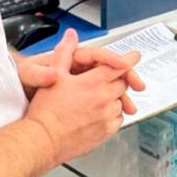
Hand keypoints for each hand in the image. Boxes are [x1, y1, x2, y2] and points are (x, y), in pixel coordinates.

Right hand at [24, 30, 142, 164]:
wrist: (42, 140)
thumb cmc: (46, 110)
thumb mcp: (54, 75)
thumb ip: (65, 53)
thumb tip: (70, 36)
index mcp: (95, 82)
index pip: (121, 66)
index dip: (129, 59)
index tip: (134, 56)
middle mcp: (105, 98)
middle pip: (123, 83)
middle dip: (118, 79)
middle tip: (106, 81)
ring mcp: (107, 116)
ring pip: (121, 102)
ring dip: (115, 98)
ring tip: (97, 100)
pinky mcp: (106, 132)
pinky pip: (118, 120)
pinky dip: (113, 115)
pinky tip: (98, 114)